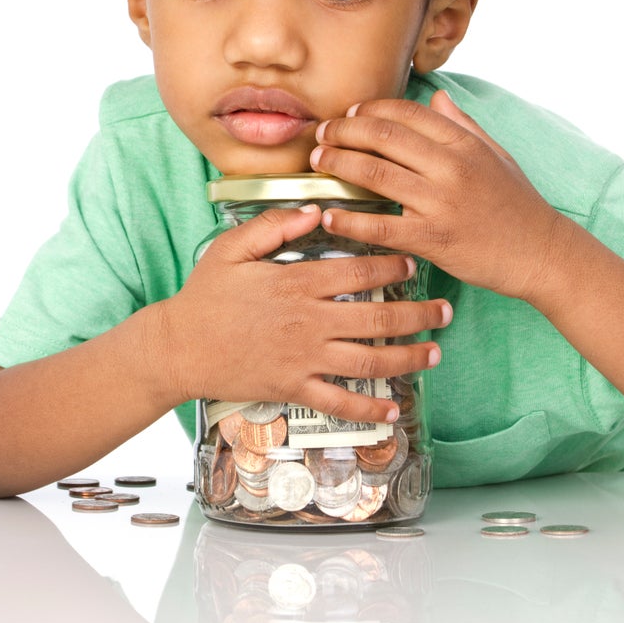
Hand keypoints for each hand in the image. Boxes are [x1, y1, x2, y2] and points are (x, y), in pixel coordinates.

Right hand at [161, 204, 450, 422]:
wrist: (178, 347)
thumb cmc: (204, 295)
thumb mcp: (231, 248)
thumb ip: (274, 226)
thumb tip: (314, 209)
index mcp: (296, 282)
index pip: (357, 271)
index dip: (391, 267)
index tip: (413, 262)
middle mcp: (308, 321)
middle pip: (376, 318)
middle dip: (418, 314)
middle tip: (445, 310)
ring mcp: (303, 358)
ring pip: (368, 361)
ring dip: (408, 359)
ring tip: (435, 354)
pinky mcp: (293, 388)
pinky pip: (338, 402)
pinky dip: (368, 410)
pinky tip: (392, 413)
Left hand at [310, 89, 564, 300]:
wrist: (543, 254)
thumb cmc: (518, 204)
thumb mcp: (497, 155)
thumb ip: (464, 125)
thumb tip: (437, 97)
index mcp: (464, 143)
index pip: (406, 112)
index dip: (370, 109)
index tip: (350, 114)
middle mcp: (451, 167)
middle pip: (383, 136)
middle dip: (344, 130)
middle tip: (322, 133)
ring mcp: (441, 203)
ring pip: (376, 173)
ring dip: (339, 164)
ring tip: (318, 162)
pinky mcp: (433, 239)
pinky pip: (381, 226)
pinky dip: (349, 221)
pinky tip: (329, 216)